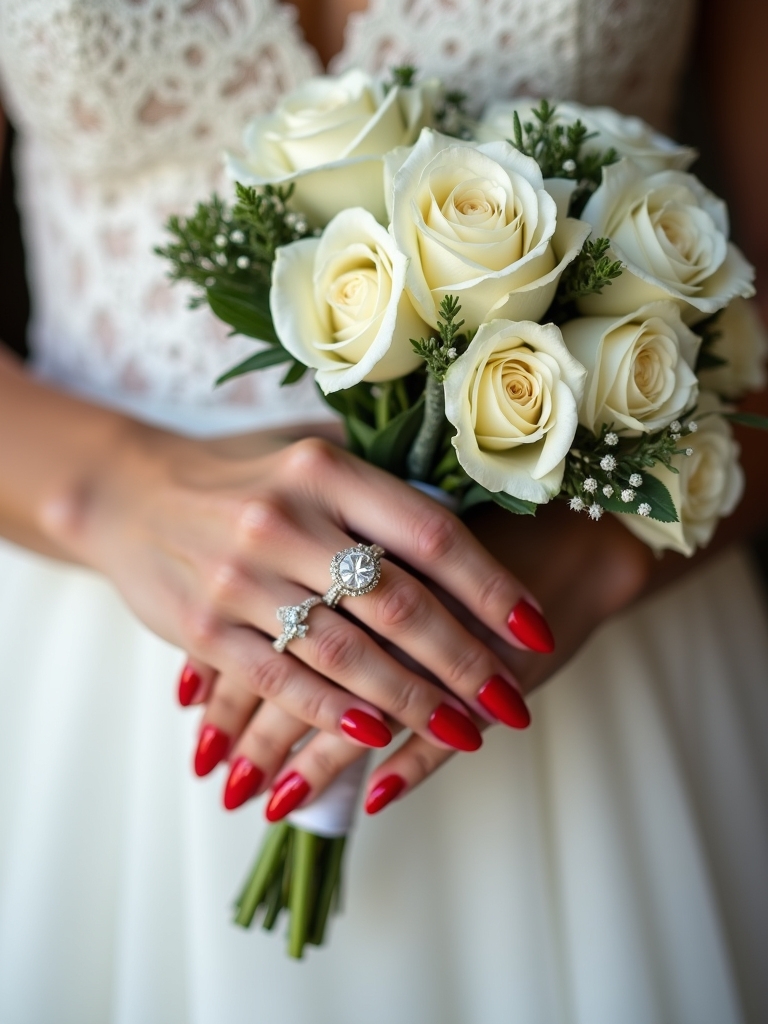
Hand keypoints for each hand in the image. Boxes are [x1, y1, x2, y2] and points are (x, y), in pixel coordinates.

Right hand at [180, 492, 647, 818]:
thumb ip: (378, 484)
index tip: (535, 629)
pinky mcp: (204, 629)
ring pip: (347, 653)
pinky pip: (284, 682)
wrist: (128, 498)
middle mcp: (284, 518)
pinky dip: (336, 714)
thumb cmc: (238, 477)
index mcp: (324, 471)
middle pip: (398, 603)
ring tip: (466, 732)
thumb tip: (476, 519)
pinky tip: (379, 738)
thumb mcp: (307, 454)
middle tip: (512, 701)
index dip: (491, 588)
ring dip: (413, 701)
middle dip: (465, 662)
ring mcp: (239, 577)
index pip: (431, 534)